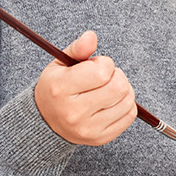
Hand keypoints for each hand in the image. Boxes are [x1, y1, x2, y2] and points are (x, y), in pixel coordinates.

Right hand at [34, 30, 137, 146]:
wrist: (45, 122)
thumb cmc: (56, 88)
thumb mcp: (60, 65)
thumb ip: (77, 49)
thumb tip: (91, 36)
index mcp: (60, 89)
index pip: (101, 72)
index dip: (105, 63)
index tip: (95, 65)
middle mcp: (74, 112)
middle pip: (118, 87)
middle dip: (116, 75)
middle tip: (104, 77)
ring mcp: (88, 129)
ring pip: (127, 101)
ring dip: (123, 89)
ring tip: (108, 88)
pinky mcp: (100, 139)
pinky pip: (129, 116)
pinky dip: (126, 104)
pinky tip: (112, 101)